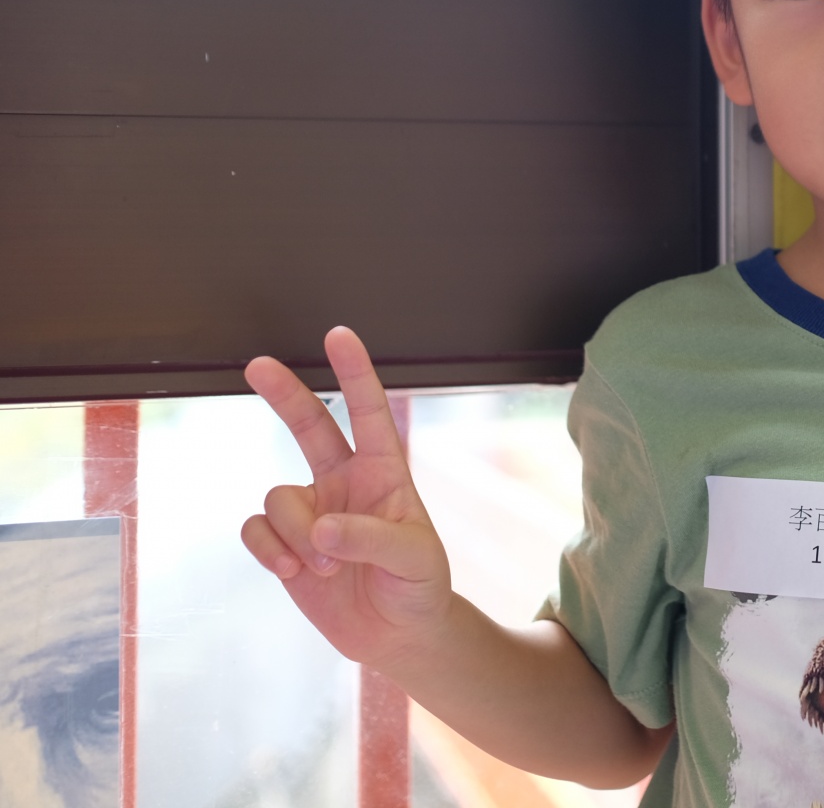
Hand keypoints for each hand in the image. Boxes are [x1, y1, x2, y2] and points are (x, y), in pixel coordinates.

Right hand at [240, 327, 452, 671]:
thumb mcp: (413, 559)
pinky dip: (271, 552)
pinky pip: (257, 529)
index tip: (340, 334)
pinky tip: (294, 574)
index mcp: (386, 472)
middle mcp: (345, 481)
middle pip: (309, 425)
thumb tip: (320, 529)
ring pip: (279, 497)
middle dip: (284, 394)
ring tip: (326, 569)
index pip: (371, 413)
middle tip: (258, 364)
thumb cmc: (419, 585)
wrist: (397, 634)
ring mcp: (312, 510)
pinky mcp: (286, 542)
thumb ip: (370, 538)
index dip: (355, 373)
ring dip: (296, 536)